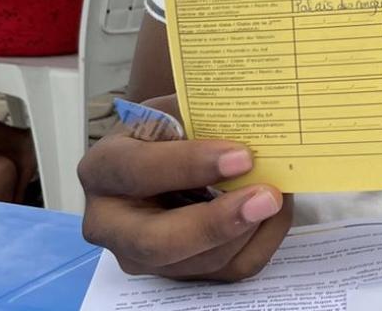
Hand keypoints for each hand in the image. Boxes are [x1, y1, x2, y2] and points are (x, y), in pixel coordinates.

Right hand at [79, 95, 291, 280]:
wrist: (168, 152)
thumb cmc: (171, 126)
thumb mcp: (177, 108)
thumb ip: (205, 115)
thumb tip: (255, 126)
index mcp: (104, 168)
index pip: (138, 171)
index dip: (189, 165)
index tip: (242, 156)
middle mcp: (111, 222)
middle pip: (156, 242)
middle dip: (216, 223)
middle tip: (267, 198)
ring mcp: (142, 255)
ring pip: (201, 261)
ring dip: (249, 230)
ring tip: (277, 194)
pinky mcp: (178, 272)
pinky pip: (228, 269)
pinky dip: (260, 242)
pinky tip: (273, 214)